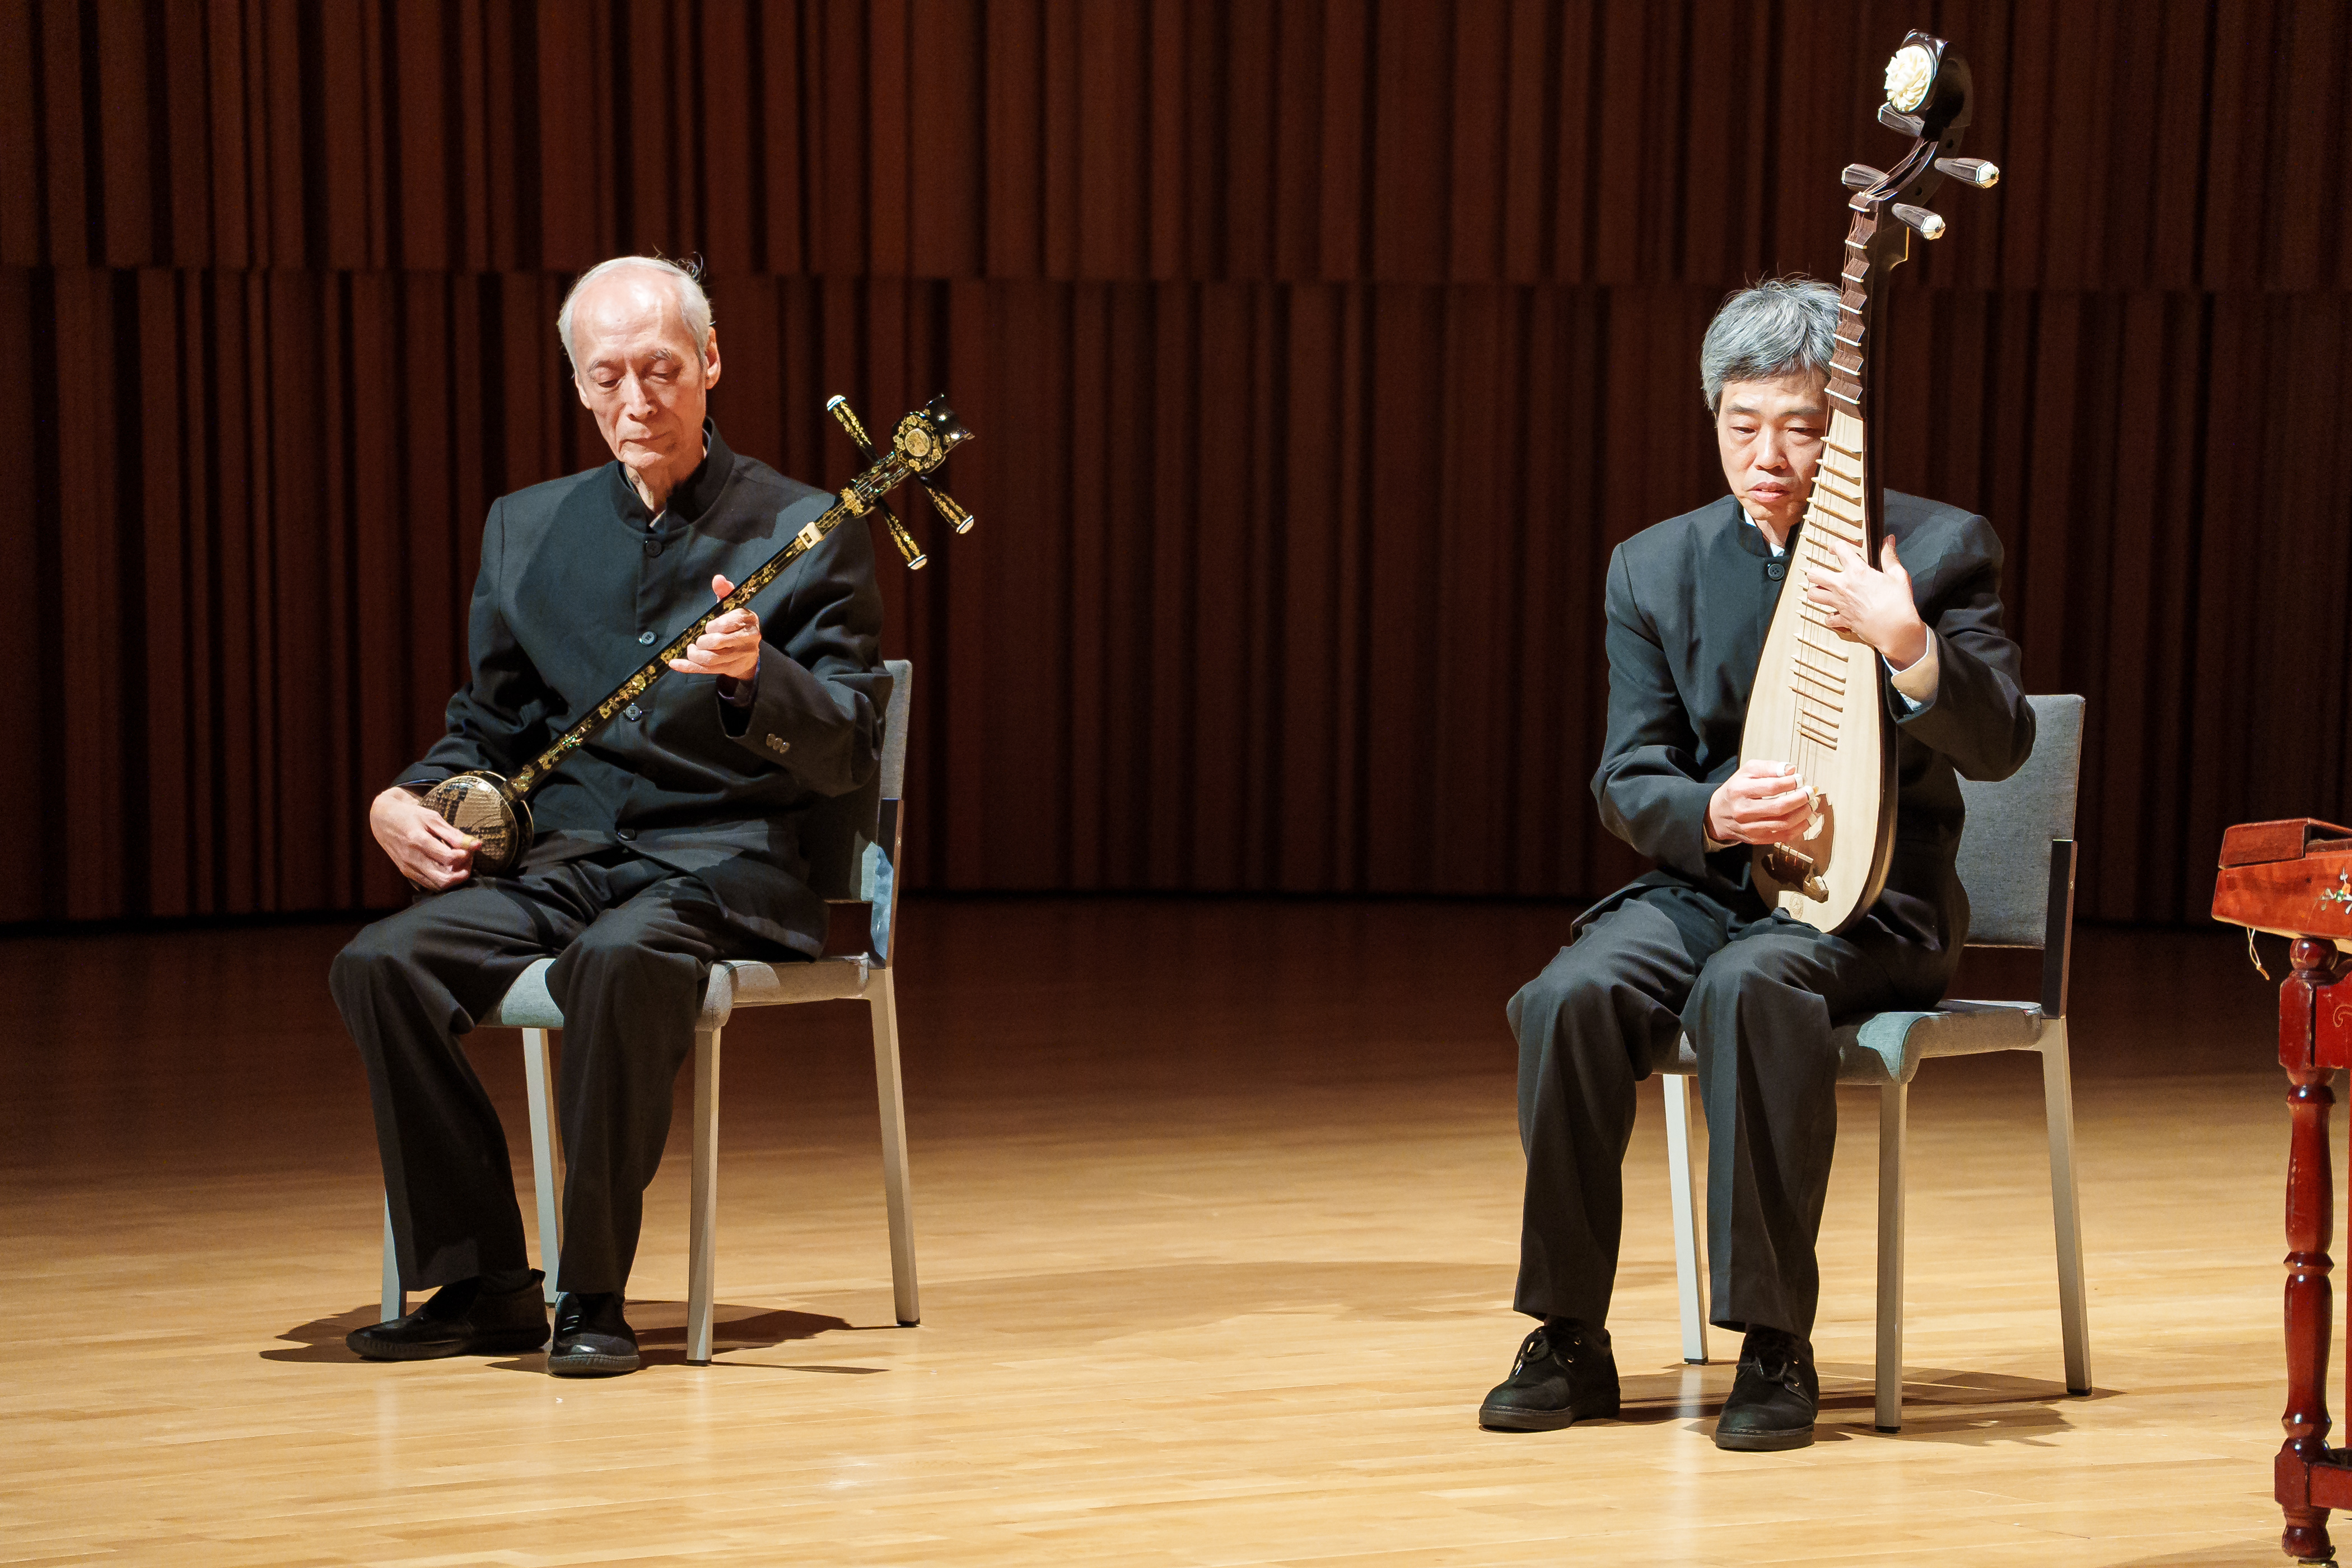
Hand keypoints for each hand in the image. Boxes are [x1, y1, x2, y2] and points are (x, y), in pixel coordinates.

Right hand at [371, 786, 478, 889]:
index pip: (449, 859)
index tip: (469, 848)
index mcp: (419, 841)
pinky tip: (448, 868)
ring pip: (438, 886)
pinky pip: (430, 884)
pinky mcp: (407, 873)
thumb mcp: (432, 818)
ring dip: (454, 878)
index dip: (465, 856)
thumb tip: (476, 845)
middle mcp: (412, 859)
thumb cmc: (410, 816)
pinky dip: (443, 879)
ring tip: (460, 863)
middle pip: (444, 880)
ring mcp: (408, 869)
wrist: (383, 820)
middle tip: (468, 859)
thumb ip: (453, 833)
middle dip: (463, 872)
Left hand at [666, 574, 761, 681]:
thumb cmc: (736, 624)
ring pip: (711, 659)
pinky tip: (675, 663)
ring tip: (691, 649)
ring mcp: (740, 656)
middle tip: (699, 640)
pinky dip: (688, 667)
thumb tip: (718, 579)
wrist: (749, 652)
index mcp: (748, 620)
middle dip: (702, 641)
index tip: (708, 626)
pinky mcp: (730, 668)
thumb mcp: (732, 606)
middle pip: (717, 642)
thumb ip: (725, 591)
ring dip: (694, 654)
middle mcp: (747, 639)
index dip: (712, 626)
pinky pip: (706, 670)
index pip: (724, 624)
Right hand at [1707, 760, 1813, 845]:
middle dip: (1801, 799)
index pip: (1771, 787)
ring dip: (1804, 814)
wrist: (1718, 814)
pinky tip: (1808, 819)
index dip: (1792, 783)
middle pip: (1779, 807)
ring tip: (1812, 804)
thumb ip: (1769, 767)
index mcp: (1740, 790)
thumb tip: (1791, 770)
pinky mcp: (1757, 839)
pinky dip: (1800, 828)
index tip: (1801, 779)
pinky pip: (1783, 836)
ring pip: (1784, 824)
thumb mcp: (1747, 771)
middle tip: (1812, 792)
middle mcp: (1743, 811)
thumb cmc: (1737, 790)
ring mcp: (1750, 828)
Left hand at [1805, 535, 1928, 668]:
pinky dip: (1830, 616)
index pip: (1840, 549)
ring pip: (1812, 595)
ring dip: (1816, 592)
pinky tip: (1835, 613)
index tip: (1836, 549)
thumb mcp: (1898, 575)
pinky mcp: (1842, 619)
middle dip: (1816, 572)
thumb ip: (1890, 556)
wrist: (1897, 630)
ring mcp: (1840, 603)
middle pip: (1814, 574)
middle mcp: (1843, 586)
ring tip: (1824, 591)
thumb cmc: (1899, 604)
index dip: (1836, 546)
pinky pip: (1827, 618)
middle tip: (1822, 572)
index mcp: (1857, 572)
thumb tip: (1888, 541)